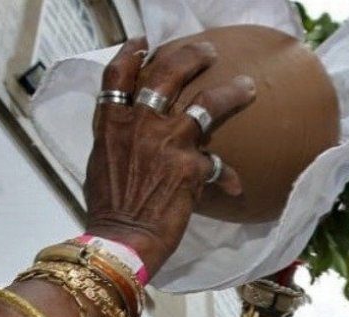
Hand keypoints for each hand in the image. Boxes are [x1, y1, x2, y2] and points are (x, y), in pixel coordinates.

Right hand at [84, 37, 255, 276]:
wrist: (122, 241)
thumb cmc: (109, 210)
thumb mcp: (101, 164)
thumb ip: (118, 140)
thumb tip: (133, 137)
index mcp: (112, 123)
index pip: (118, 75)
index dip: (132, 54)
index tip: (145, 43)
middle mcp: (140, 124)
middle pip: (167, 73)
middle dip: (190, 56)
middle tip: (207, 52)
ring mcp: (167, 143)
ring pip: (207, 103)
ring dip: (231, 92)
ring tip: (246, 87)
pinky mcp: (191, 168)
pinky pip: (218, 164)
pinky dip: (227, 176)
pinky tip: (236, 185)